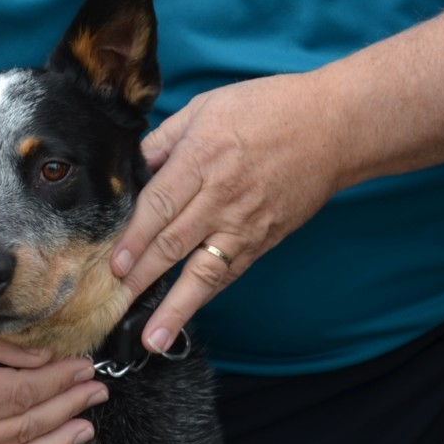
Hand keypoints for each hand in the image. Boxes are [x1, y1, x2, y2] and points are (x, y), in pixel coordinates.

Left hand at [110, 71, 343, 351]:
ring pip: (203, 271)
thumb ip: (166, 138)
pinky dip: (206, 295)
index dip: (133, 238)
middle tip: (112, 305)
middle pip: (173, 243)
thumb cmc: (269, 108)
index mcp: (202, 158)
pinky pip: (230, 271)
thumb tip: (134, 167)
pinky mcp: (265, 239)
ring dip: (175, 307)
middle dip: (141, 277)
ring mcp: (245, 222)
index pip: (158, 206)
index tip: (113, 263)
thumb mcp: (207, 106)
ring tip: (152, 337)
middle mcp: (221, 196)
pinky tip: (187, 313)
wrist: (331, 127)